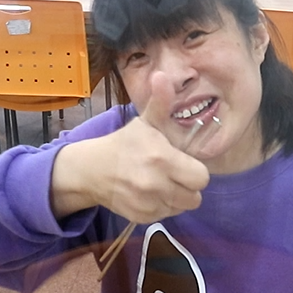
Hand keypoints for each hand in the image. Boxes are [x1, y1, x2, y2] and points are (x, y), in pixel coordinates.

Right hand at [51, 71, 208, 221]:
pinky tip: (151, 193)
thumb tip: (163, 75)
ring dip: (177, 198)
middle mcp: (156, 184)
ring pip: (181, 208)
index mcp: (162, 159)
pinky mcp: (141, 217)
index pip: (201, 178)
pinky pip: (166, 216)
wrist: (92, 170)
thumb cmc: (125, 144)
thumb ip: (160, 102)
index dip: (196, 171)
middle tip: (176, 175)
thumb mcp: (144, 122)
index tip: (185, 164)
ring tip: (162, 183)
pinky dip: (162, 207)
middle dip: (189, 186)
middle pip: (195, 197)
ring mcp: (148, 203)